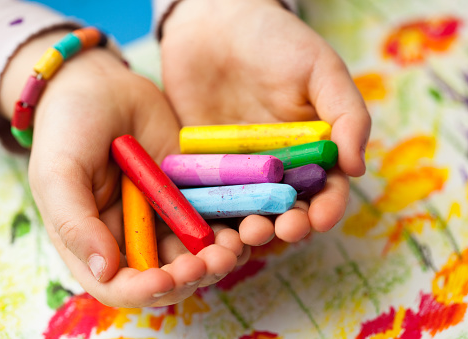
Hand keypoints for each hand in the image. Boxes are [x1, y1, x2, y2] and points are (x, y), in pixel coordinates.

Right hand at [0, 30, 248, 306]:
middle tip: (212, 261)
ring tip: (234, 245)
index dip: (143, 292)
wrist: (101, 84)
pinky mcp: (189, 192)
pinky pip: (214, 216)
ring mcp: (164, 214)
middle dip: (191, 275)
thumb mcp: (58, 173)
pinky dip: (231, 225)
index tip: (165, 279)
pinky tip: (245, 223)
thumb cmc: (68, 128)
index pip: (119, 285)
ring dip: (217, 256)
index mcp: (94, 240)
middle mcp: (132, 235)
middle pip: (166, 274)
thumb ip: (75, 223)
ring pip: (195, 251)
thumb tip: (105, 271)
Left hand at [160, 0, 370, 243]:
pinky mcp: (204, 166)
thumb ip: (346, 114)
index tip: (320, 219)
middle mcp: (276, 166)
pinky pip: (207, 197)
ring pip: (247, 211)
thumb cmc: (275, 40)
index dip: (327, 208)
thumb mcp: (320, 68)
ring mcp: (239, 169)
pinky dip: (210, 217)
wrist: (214, 24)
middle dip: (287, 226)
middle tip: (279, 231)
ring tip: (247, 235)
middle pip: (286, 209)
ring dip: (249, 230)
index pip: (325, 189)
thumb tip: (356, 168)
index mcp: (311, 149)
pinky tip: (210, 228)